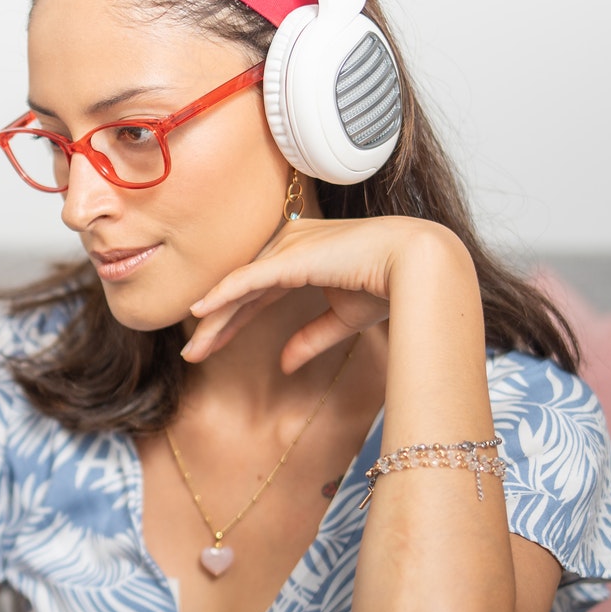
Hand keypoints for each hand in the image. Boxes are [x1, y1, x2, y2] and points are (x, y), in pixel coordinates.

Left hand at [182, 216, 463, 373]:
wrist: (418, 267)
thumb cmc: (390, 286)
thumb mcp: (343, 319)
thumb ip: (310, 338)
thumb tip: (285, 366)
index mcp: (303, 255)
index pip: (257, 291)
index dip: (233, 320)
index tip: (212, 347)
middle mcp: (290, 245)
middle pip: (242, 290)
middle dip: (217, 324)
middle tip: (192, 354)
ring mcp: (288, 247)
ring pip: (239, 288)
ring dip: (214, 321)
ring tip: (192, 351)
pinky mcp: (289, 256)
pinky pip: (245, 280)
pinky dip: (221, 297)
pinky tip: (199, 314)